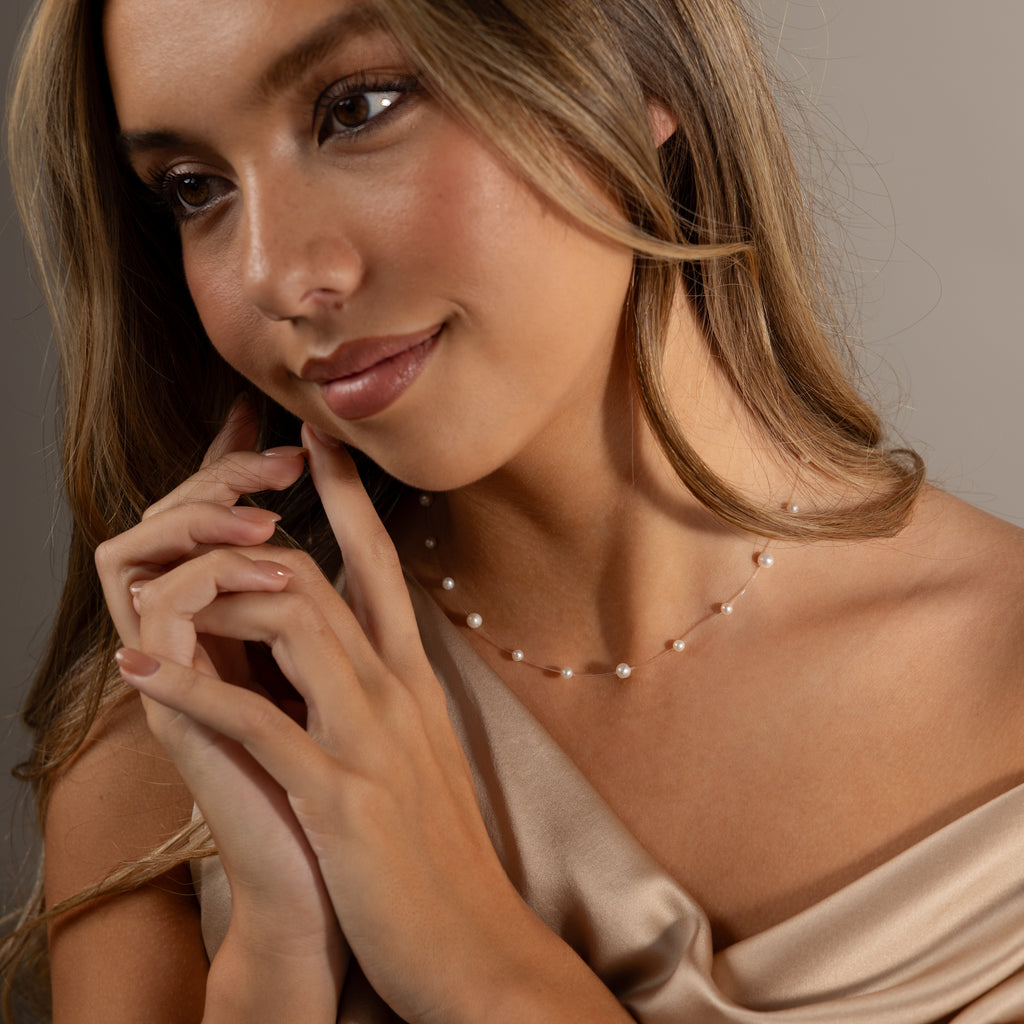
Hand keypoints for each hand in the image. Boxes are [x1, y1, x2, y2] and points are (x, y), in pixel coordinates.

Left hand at [114, 426, 561, 1023]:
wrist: (480, 947)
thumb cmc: (443, 853)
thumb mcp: (423, 756)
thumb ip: (390, 698)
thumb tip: (358, 656)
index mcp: (414, 682)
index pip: (380, 568)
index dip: (348, 498)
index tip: (318, 442)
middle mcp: (396, 693)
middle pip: (319, 577)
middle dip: (253, 531)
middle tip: (206, 507)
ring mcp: (371, 741)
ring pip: (291, 623)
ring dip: (215, 599)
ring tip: (161, 599)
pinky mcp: (341, 798)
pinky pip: (260, 722)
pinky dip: (195, 689)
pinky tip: (145, 671)